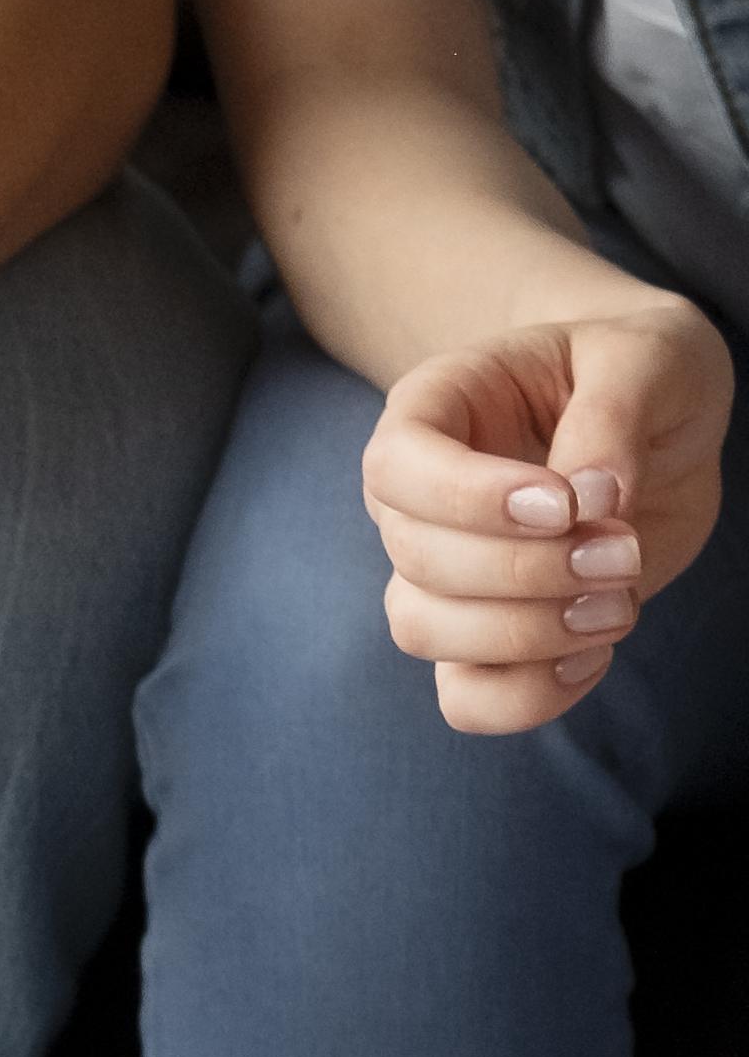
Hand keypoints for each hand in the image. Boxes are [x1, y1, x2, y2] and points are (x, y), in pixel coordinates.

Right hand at [364, 299, 727, 729]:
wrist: (660, 422)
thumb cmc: (638, 372)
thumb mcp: (646, 359)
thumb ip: (614, 415)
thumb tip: (595, 497)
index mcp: (436, 409)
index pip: (397, 467)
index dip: (470, 500)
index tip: (567, 506)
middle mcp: (419, 497)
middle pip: (416, 559)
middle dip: (528, 572)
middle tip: (622, 551)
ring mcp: (443, 572)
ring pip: (424, 631)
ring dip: (527, 635)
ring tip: (617, 603)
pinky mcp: (487, 636)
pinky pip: (466, 698)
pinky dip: (527, 697)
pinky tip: (593, 656)